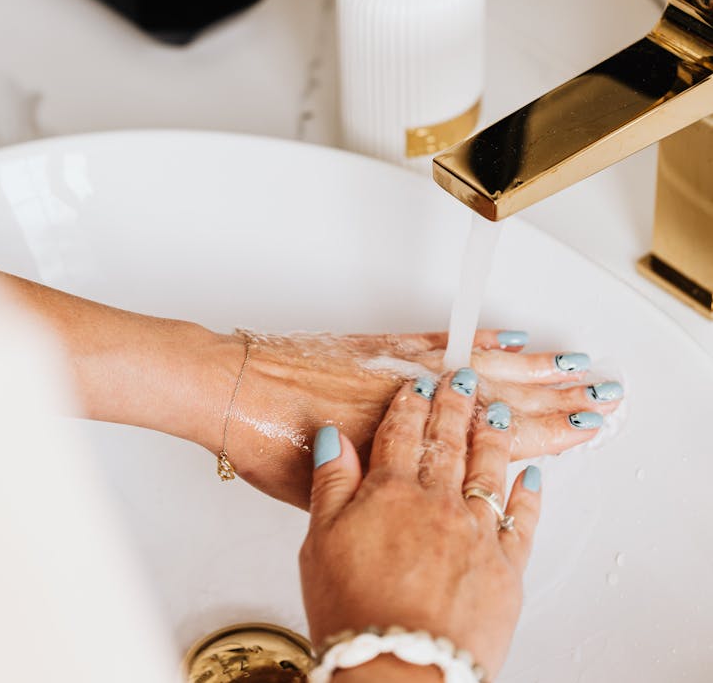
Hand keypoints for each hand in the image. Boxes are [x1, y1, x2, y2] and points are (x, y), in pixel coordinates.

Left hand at [219, 328, 619, 508]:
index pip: (497, 440)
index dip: (546, 434)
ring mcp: (401, 367)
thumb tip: (421, 494)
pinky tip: (507, 335)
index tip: (584, 428)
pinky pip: (442, 339)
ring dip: (532, 365)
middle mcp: (413, 401)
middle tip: (599, 390)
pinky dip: (478, 337)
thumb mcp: (334, 496)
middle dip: (556, 396)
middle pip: (503, 397)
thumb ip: (385, 492)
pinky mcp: (382, 345)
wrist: (233, 389)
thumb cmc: (273, 446)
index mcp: (408, 446)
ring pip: (482, 365)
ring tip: (571, 361)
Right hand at [300, 373, 539, 680]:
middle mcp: (437, 503)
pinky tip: (533, 474)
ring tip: (498, 408)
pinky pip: (523, 520)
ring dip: (493, 433)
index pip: (400, 433)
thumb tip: (334, 437)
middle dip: (456, 403)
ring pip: (488, 468)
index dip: (410, 404)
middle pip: (447, 440)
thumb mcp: (319, 543)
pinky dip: (528, 494)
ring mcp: (476, 532)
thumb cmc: (355, 615)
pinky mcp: (506, 567)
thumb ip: (331, 483)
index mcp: (390, 492)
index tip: (419, 384)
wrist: (401, 673)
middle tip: (465, 376)